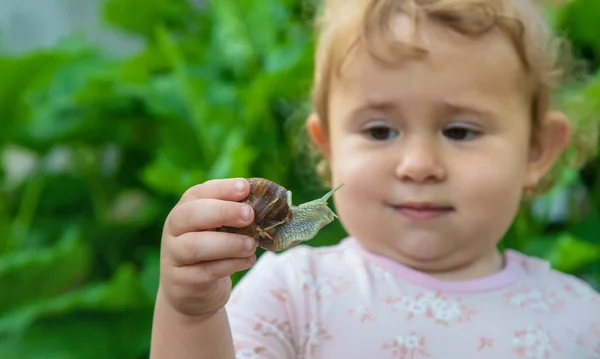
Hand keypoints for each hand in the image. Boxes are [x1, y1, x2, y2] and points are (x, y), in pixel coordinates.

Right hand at [158, 178, 256, 318]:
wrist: (191, 292)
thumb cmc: (211, 252)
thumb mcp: (218, 231)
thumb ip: (234, 217)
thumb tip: (265, 205)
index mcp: (184, 210)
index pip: (198, 193)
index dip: (221, 189)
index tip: (245, 188)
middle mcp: (174, 230)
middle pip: (189, 215)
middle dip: (222, 212)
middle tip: (249, 215)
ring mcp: (174, 256)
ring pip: (195, 245)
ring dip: (228, 243)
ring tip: (251, 244)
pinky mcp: (182, 281)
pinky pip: (206, 271)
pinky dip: (231, 265)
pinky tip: (248, 260)